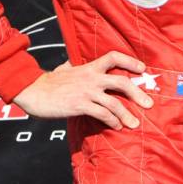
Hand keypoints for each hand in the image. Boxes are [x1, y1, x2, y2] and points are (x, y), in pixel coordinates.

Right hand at [13, 51, 153, 129]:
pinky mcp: (80, 105)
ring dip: (126, 115)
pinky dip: (112, 121)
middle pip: (122, 82)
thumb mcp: (65, 68)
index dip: (130, 61)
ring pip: (114, 103)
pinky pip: (102, 114)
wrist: (32, 91)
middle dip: (138, 93)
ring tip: (134, 123)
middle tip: (149, 104)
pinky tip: (116, 126)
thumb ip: (76, 67)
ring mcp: (87, 92)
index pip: (114, 57)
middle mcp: (92, 78)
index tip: (142, 68)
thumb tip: (74, 64)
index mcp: (89, 67)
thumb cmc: (49, 82)